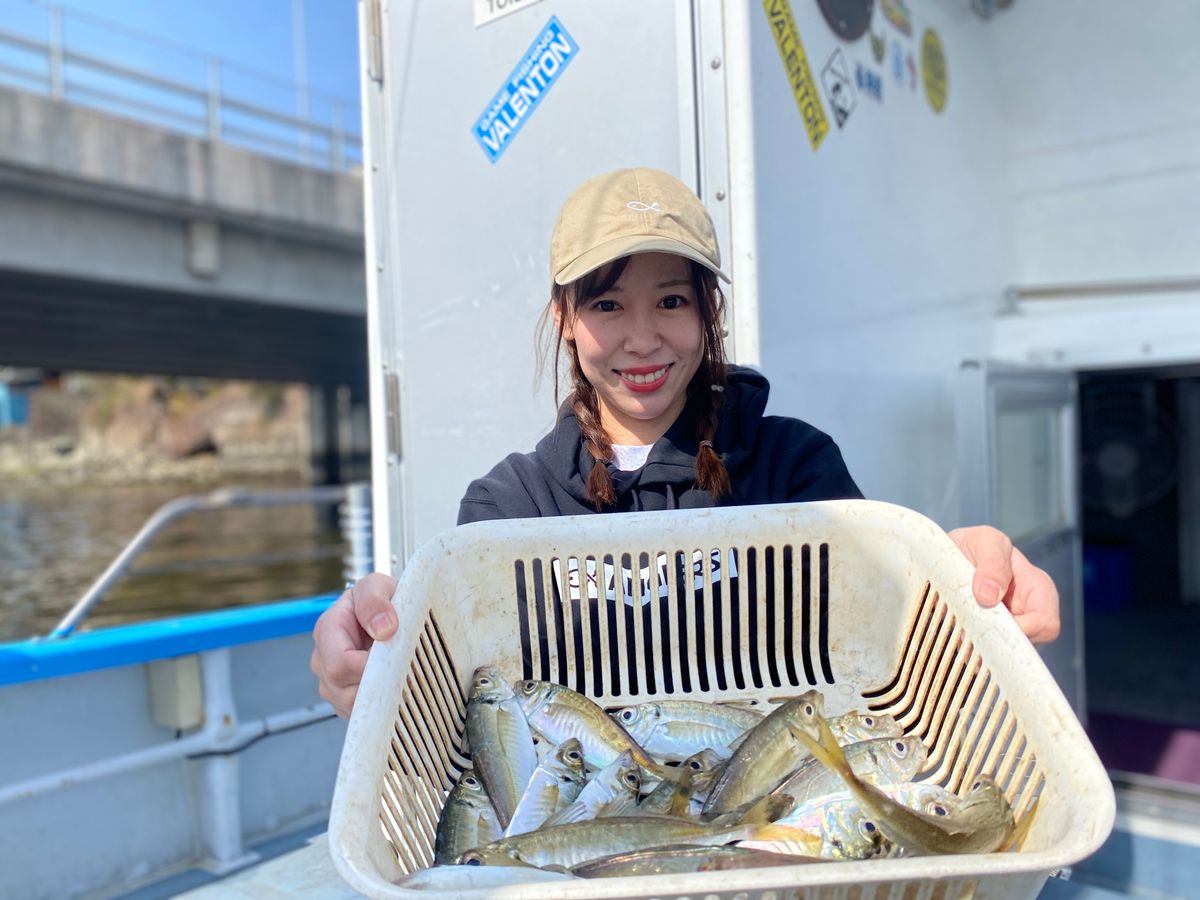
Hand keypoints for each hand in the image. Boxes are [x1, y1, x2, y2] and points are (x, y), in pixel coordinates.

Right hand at [310, 572, 398, 716]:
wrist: (384, 613)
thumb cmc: (380, 598)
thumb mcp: (378, 585)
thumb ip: (376, 600)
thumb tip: (384, 628)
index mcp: (327, 630)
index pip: (339, 663)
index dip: (368, 667)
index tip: (394, 660)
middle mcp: (323, 660)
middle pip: (344, 689)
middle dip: (378, 682)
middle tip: (406, 669)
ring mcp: (332, 684)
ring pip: (353, 705)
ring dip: (381, 694)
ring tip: (401, 674)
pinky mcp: (345, 700)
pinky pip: (362, 712)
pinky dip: (381, 703)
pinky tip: (394, 685)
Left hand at [947, 526, 1060, 644]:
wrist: (945, 555)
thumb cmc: (973, 545)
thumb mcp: (985, 541)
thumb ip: (992, 563)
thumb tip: (989, 595)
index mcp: (1036, 589)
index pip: (1046, 623)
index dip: (1023, 629)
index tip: (991, 620)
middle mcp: (1027, 614)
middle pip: (1026, 646)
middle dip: (998, 639)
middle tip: (969, 623)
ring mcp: (1008, 629)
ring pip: (1002, 653)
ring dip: (979, 642)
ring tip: (959, 620)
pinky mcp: (987, 639)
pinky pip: (982, 655)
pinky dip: (968, 646)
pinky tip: (955, 628)